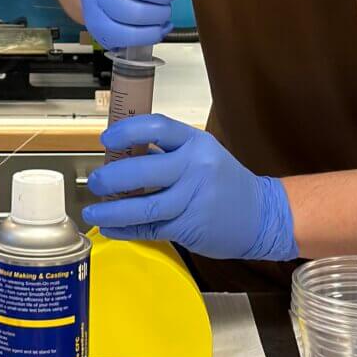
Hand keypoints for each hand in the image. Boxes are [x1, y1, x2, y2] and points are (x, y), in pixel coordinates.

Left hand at [82, 116, 297, 261]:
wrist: (262, 214)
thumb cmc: (224, 181)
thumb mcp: (202, 155)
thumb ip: (166, 153)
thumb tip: (120, 154)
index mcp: (196, 143)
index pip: (156, 127)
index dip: (126, 132)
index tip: (106, 140)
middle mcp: (195, 168)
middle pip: (142, 171)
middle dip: (111, 178)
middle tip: (95, 182)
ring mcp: (193, 199)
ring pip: (144, 206)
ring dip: (112, 211)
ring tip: (93, 212)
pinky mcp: (190, 227)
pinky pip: (151, 229)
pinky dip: (126, 230)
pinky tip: (111, 228)